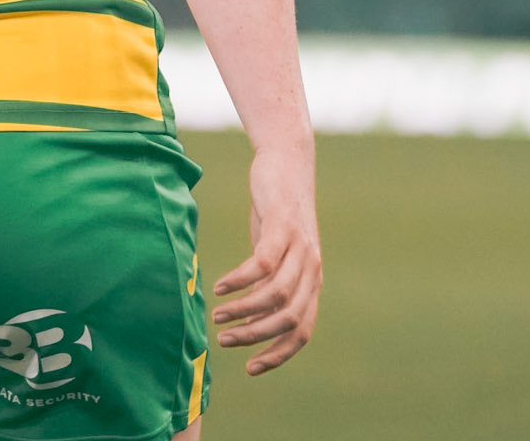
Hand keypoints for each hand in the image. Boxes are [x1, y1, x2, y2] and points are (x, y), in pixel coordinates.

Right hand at [212, 146, 321, 375]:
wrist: (286, 162)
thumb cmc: (276, 211)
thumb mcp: (277, 251)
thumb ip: (271, 281)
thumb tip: (250, 316)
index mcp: (312, 282)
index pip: (302, 333)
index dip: (278, 355)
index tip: (250, 368)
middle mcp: (312, 269)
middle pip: (288, 318)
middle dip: (255, 336)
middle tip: (224, 341)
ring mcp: (300, 247)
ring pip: (276, 295)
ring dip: (243, 310)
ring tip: (217, 314)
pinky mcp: (283, 226)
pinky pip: (263, 264)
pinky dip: (240, 280)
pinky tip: (220, 285)